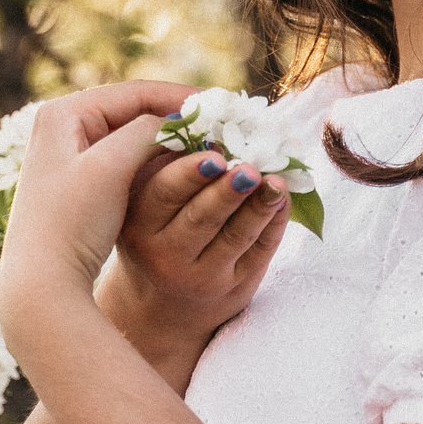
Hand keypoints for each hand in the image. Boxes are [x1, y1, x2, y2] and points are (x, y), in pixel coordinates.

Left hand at [0, 79, 199, 324]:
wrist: (42, 285)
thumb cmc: (71, 221)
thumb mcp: (111, 166)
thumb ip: (148, 132)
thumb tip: (181, 119)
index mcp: (64, 114)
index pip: (134, 93)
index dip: (181, 98)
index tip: (221, 108)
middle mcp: (62, 128)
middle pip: (134, 113)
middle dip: (179, 120)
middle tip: (221, 128)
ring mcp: (69, 157)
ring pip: (133, 138)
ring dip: (171, 142)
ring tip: (210, 148)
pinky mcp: (79, 186)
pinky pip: (127, 163)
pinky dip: (156, 164)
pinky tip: (185, 171)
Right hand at [99, 140, 293, 373]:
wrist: (164, 301)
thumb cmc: (158, 232)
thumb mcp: (148, 201)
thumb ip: (172, 163)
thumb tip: (213, 122)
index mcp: (140, 222)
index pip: (165, 194)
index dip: (190, 174)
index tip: (215, 157)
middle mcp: (165, 253)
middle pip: (202, 217)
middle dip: (228, 191)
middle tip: (249, 168)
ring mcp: (201, 275)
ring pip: (236, 235)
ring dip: (259, 205)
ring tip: (276, 181)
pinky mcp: (233, 288)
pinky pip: (259, 251)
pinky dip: (275, 222)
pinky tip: (282, 198)